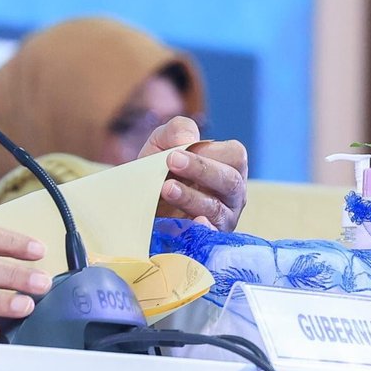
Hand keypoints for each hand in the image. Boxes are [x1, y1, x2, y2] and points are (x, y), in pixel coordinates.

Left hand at [136, 116, 247, 231]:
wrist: (136, 199)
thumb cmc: (160, 167)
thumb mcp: (164, 141)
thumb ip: (178, 130)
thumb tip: (187, 141)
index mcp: (228, 166)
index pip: (234, 155)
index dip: (207, 153)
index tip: (174, 153)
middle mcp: (232, 193)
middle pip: (230, 181)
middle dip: (201, 171)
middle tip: (171, 162)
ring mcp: (223, 218)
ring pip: (217, 208)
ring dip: (190, 197)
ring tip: (166, 188)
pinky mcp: (209, 240)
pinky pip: (212, 237)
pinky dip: (204, 230)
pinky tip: (194, 222)